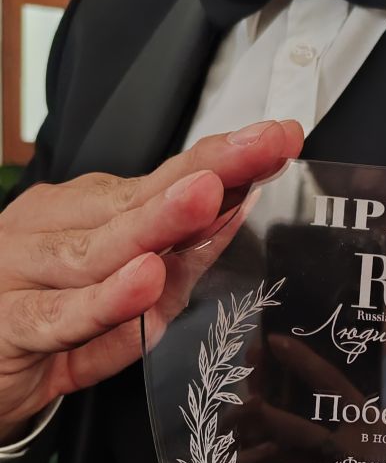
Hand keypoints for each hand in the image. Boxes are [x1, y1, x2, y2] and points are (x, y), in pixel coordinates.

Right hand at [0, 119, 302, 441]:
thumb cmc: (48, 321)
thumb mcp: (125, 290)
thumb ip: (176, 259)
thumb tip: (235, 216)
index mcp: (87, 211)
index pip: (165, 178)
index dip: (223, 159)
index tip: (281, 138)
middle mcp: (55, 228)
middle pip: (136, 198)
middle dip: (207, 172)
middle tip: (263, 149)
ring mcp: (24, 270)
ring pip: (95, 250)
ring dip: (155, 223)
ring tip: (207, 198)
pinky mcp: (8, 323)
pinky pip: (59, 315)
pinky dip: (103, 303)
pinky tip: (141, 282)